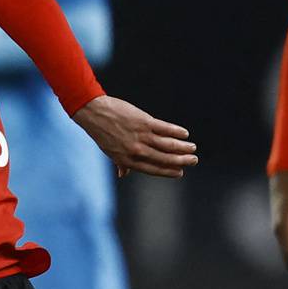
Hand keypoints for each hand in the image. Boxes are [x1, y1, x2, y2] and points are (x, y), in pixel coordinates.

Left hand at [70, 95, 196, 178]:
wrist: (94, 113)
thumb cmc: (102, 133)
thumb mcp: (109, 152)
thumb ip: (120, 163)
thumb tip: (123, 175)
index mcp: (128, 160)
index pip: (153, 169)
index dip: (168, 171)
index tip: (180, 172)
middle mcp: (136, 151)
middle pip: (164, 159)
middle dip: (181, 161)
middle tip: (193, 160)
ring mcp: (141, 136)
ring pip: (168, 145)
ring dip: (183, 147)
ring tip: (192, 148)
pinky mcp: (144, 122)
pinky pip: (165, 129)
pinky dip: (177, 132)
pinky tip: (185, 133)